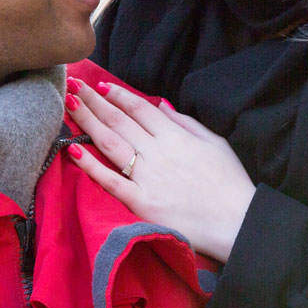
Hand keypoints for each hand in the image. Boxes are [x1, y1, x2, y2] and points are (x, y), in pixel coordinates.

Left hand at [64, 78, 254, 261]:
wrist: (238, 223)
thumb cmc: (230, 183)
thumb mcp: (215, 143)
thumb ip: (186, 123)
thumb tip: (161, 105)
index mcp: (176, 136)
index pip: (140, 109)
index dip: (118, 95)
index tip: (99, 85)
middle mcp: (158, 152)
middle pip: (119, 121)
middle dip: (94, 101)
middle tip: (73, 85)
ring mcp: (148, 177)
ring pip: (111, 144)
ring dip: (87, 122)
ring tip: (69, 105)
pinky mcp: (142, 203)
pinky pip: (112, 182)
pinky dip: (92, 166)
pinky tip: (74, 151)